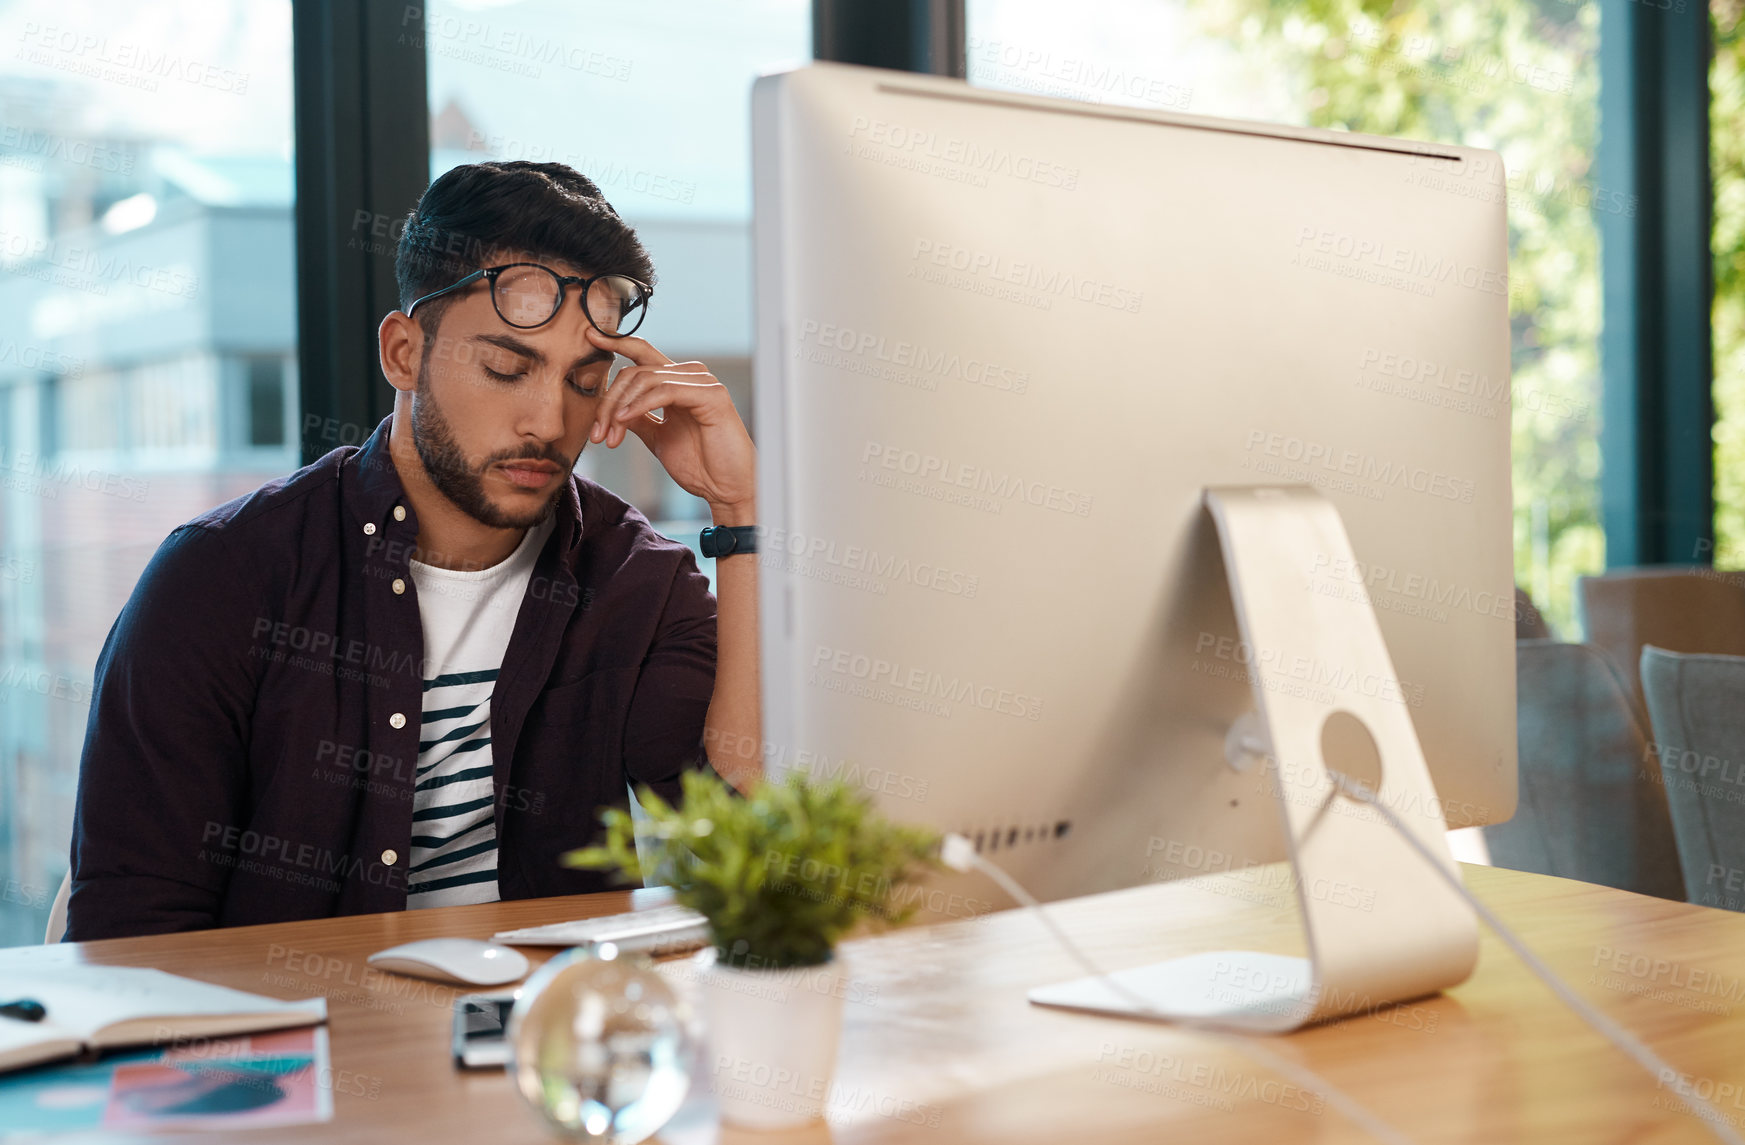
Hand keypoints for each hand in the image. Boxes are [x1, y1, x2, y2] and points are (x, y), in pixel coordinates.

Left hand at [585, 326, 755, 521]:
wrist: (726, 489)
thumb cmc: (700, 466)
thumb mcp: (657, 438)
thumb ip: (637, 418)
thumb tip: (611, 407)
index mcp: (678, 383)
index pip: (643, 354)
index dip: (617, 342)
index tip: (590, 337)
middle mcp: (690, 377)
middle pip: (636, 370)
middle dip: (610, 400)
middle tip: (598, 433)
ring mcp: (703, 383)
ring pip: (646, 378)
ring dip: (620, 407)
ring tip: (610, 436)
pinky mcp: (711, 395)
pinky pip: (665, 390)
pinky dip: (639, 405)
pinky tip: (624, 420)